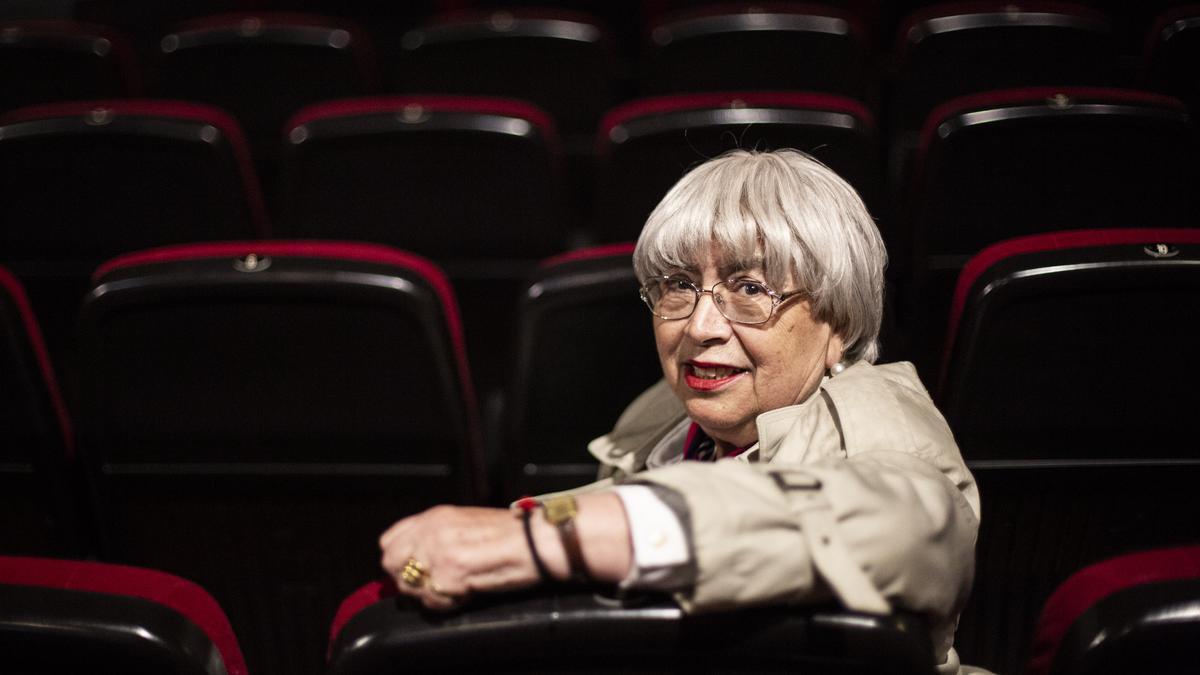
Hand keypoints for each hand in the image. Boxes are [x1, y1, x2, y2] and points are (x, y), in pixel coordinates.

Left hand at [379, 494, 632, 609]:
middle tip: (434, 584)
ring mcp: (439, 552)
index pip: (389, 540)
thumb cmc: (510, 534)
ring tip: (456, 588)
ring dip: (430, 593)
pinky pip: (433, 601)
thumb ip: (436, 535)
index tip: (415, 570)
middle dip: (409, 579)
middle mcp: (431, 530)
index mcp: (434, 516)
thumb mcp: (465, 522)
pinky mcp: (450, 574)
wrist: (536, 541)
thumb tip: (416, 558)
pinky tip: (467, 592)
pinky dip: (448, 603)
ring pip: (409, 586)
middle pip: (391, 563)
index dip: (399, 559)